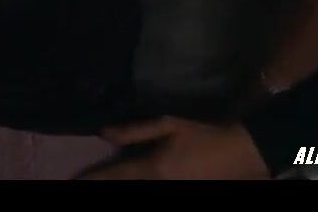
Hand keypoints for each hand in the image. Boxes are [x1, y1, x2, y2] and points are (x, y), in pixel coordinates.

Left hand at [75, 116, 270, 179]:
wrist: (244, 152)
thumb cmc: (205, 134)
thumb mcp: (169, 125)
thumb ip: (134, 131)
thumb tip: (102, 134)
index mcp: (152, 167)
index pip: (114, 175)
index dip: (92, 179)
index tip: (72, 181)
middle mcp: (158, 185)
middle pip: (124, 186)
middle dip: (104, 183)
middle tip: (81, 181)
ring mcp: (173, 191)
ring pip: (139, 189)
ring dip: (121, 184)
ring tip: (102, 180)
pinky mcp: (184, 193)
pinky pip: (155, 189)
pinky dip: (140, 184)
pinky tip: (134, 179)